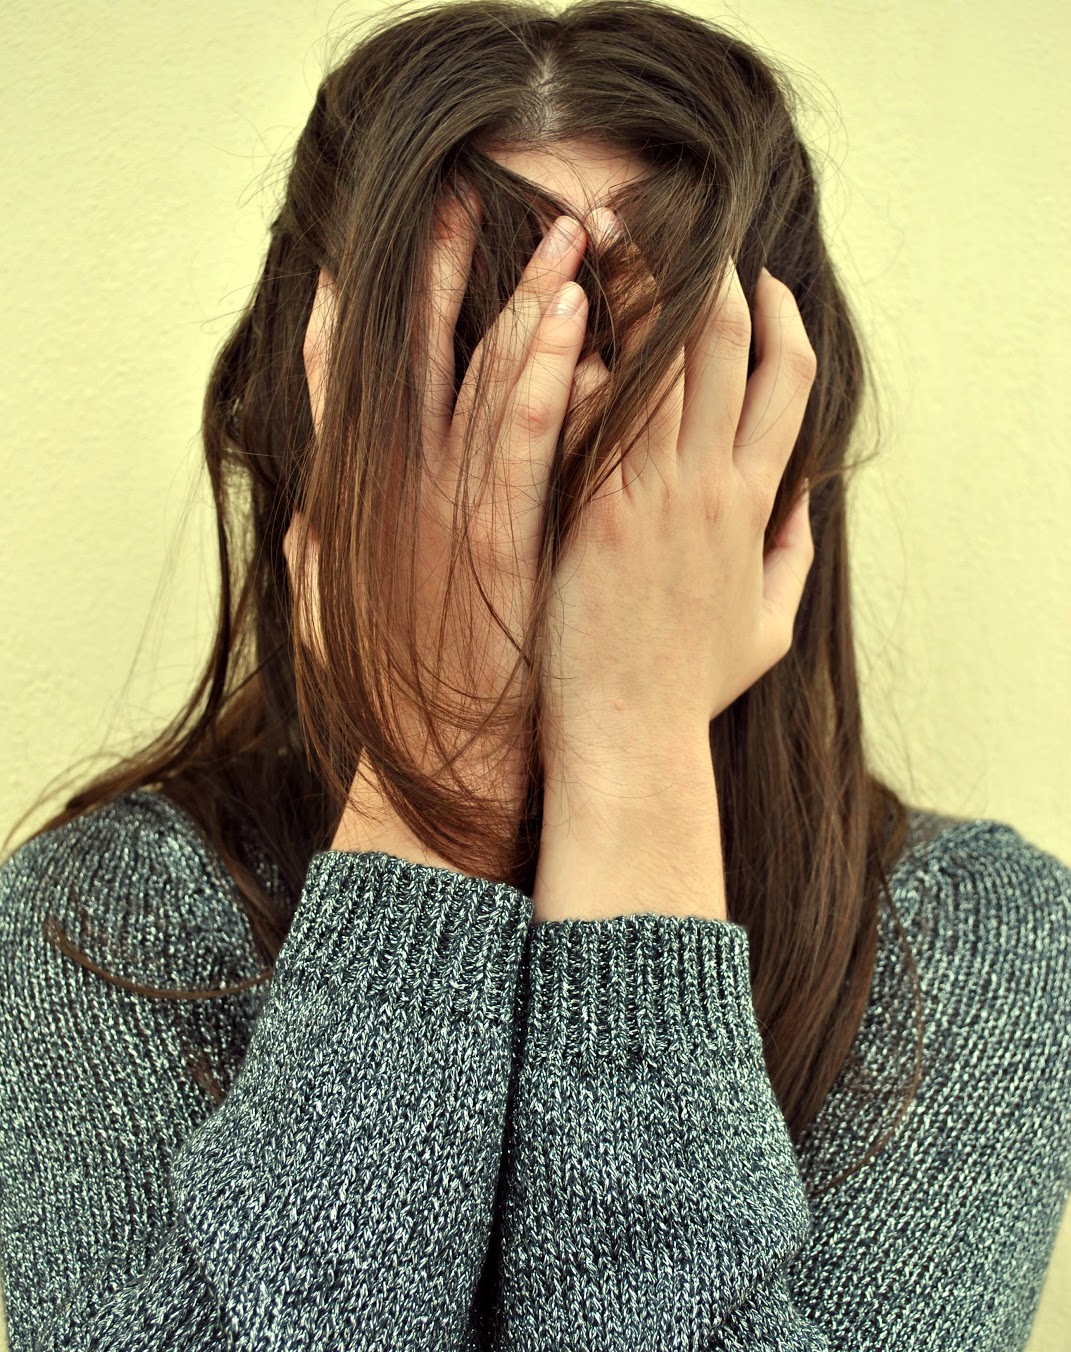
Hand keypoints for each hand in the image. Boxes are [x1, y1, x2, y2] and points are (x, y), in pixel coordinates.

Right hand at [285, 190, 611, 825]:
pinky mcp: (499, 546)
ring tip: (562, 245)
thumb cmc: (392, 695)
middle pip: (422, 362)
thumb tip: (316, 498)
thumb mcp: (335, 611)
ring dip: (523, 311)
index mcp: (361, 504)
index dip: (354, 311)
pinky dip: (545, 386)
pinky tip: (574, 333)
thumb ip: (326, 544)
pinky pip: (525, 451)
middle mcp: (399, 495)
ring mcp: (447, 517)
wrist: (434, 771)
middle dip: (445, 278)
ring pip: (484, 391)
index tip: (364, 250)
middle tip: (471, 201)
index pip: (351, 384)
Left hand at [539, 241, 815, 805]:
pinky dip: (589, 349)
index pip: (788, 379)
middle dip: (705, 266)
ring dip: (638, 284)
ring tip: (604, 232)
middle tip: (664, 220)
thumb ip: (792, 554)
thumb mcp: (769, 625)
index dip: (779, 316)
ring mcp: (655, 494)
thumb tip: (804, 500)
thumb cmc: (690, 687)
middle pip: (728, 343)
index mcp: (757, 504)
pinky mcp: (597, 510)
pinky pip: (600, 406)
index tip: (757, 280)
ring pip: (662, 356)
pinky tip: (563, 304)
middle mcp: (713, 486)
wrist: (630, 735)